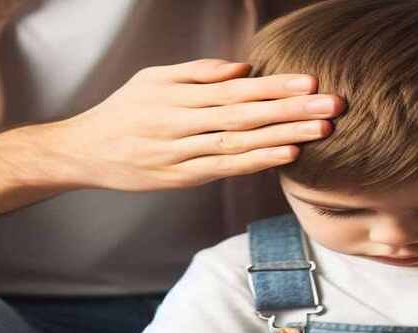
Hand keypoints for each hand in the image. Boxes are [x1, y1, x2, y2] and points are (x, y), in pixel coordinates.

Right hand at [45, 59, 343, 190]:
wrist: (84, 152)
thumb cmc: (126, 111)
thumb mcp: (154, 79)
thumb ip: (198, 73)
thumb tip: (242, 68)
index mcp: (178, 95)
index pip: (236, 89)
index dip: (275, 86)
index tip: (310, 82)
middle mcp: (182, 123)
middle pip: (246, 114)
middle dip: (292, 109)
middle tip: (332, 104)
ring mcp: (183, 153)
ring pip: (241, 141)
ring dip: (284, 135)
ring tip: (321, 129)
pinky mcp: (183, 178)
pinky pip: (226, 168)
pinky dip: (257, 161)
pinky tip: (287, 155)